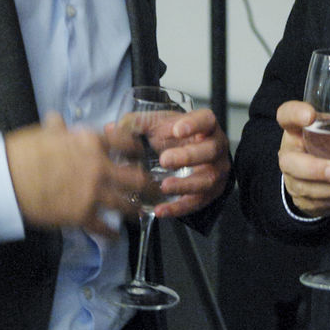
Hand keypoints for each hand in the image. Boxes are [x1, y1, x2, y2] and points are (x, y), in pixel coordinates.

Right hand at [5, 112, 152, 234]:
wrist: (8, 179)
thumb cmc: (23, 152)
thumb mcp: (44, 133)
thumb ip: (58, 129)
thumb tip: (56, 120)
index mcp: (91, 142)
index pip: (126, 143)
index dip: (138, 150)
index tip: (143, 156)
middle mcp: (98, 166)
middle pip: (136, 176)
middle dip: (150, 185)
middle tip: (157, 189)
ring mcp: (93, 192)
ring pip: (125, 203)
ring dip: (135, 210)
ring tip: (141, 213)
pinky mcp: (82, 215)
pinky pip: (103, 227)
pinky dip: (111, 233)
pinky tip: (116, 236)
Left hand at [109, 106, 229, 219]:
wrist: (189, 158)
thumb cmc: (175, 138)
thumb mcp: (159, 126)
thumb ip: (138, 124)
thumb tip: (113, 128)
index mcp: (206, 126)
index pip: (206, 120)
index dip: (194, 124)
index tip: (177, 129)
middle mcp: (216, 147)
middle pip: (209, 150)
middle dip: (187, 156)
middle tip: (165, 160)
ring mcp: (216, 171)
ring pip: (207, 179)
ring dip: (184, 184)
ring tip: (164, 186)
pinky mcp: (210, 193)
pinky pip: (197, 202)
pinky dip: (178, 208)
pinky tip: (161, 209)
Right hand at [276, 98, 329, 215]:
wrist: (322, 174)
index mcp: (298, 128)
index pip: (286, 115)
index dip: (294, 114)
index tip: (310, 115)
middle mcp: (291, 152)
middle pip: (290, 161)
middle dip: (313, 168)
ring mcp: (294, 177)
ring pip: (304, 186)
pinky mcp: (303, 198)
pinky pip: (315, 201)